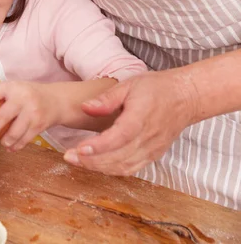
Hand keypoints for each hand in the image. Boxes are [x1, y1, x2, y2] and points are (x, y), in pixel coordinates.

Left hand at [0, 81, 69, 150]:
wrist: (56, 100)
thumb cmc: (28, 94)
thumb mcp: (14, 87)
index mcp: (13, 87)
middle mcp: (23, 98)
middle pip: (4, 116)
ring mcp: (32, 112)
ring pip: (15, 132)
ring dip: (5, 141)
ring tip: (1, 142)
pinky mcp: (40, 125)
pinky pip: (25, 139)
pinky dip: (16, 146)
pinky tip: (11, 147)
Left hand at [64, 70, 198, 175]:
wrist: (186, 97)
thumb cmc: (156, 88)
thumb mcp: (129, 84)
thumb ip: (106, 98)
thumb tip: (85, 107)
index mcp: (141, 118)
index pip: (118, 137)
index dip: (98, 147)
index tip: (78, 149)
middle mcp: (148, 138)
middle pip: (118, 157)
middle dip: (90, 161)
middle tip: (68, 157)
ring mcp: (152, 149)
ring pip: (123, 167)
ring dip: (99, 167)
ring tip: (77, 161)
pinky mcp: (154, 155)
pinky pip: (132, 168)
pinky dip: (112, 170)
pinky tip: (96, 164)